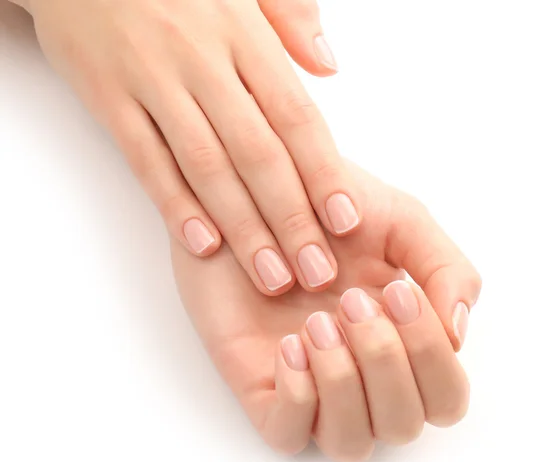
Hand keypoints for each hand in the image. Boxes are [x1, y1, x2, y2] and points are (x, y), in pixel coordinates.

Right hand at [28, 0, 359, 294]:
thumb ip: (290, 17)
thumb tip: (328, 65)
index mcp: (243, 35)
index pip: (296, 116)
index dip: (324, 173)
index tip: (346, 221)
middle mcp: (203, 62)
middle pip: (258, 154)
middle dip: (292, 219)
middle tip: (317, 271)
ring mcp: (153, 82)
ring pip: (207, 167)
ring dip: (243, 228)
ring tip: (272, 276)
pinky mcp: (110, 99)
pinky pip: (146, 161)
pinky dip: (175, 205)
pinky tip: (204, 245)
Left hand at [172, 160, 481, 461]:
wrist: (256, 198)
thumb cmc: (330, 213)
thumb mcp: (402, 223)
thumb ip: (446, 270)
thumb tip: (456, 332)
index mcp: (404, 346)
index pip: (445, 397)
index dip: (430, 357)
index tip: (397, 293)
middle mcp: (365, 378)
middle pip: (403, 425)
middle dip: (385, 363)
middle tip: (353, 301)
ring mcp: (314, 390)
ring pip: (350, 442)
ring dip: (344, 384)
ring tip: (317, 322)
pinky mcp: (263, 390)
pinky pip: (288, 435)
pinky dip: (297, 396)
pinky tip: (289, 343)